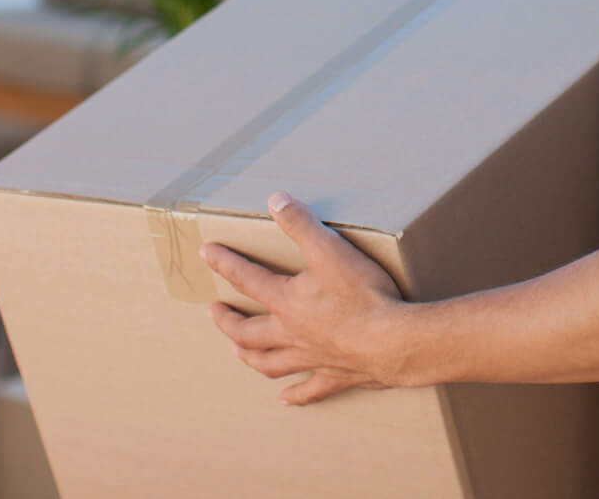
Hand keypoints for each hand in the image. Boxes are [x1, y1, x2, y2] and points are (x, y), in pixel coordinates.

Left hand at [202, 193, 410, 405]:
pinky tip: (286, 398)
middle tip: (214, 312)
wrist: (392, 342)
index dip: (225, 263)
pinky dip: (296, 395)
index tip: (206, 253)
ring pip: (270, 363)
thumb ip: (302, 224)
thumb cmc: (362, 296)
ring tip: (239, 352)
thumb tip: (275, 199)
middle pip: (248, 331)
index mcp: (287, 301)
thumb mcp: (331, 250)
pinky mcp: (334, 376)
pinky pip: (308, 390)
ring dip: (251, 357)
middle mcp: (290, 334)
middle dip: (228, 321)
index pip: (247, 279)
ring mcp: (310, 358)